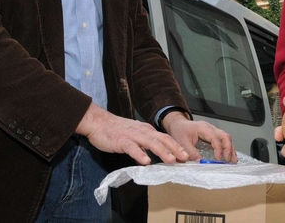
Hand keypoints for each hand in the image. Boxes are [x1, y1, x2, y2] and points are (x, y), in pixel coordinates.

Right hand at [75, 103, 189, 165]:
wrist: (98, 122)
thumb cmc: (116, 131)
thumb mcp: (134, 137)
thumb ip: (143, 146)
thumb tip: (151, 158)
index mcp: (147, 131)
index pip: (165, 138)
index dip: (177, 146)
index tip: (186, 156)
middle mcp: (143, 131)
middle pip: (163, 139)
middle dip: (175, 148)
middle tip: (185, 158)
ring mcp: (133, 135)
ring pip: (151, 143)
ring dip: (162, 151)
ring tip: (171, 160)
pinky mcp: (121, 141)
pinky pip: (132, 148)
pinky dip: (140, 154)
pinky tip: (146, 162)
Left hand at [162, 111, 237, 162]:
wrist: (177, 124)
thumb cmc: (179, 131)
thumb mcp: (182, 142)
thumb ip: (191, 152)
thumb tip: (200, 162)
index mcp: (203, 128)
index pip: (215, 138)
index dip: (218, 149)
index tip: (218, 159)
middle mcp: (210, 128)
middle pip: (225, 136)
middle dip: (228, 149)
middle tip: (228, 160)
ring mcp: (213, 131)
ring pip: (226, 138)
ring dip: (230, 149)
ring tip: (233, 161)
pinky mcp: (213, 135)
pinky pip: (223, 140)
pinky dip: (228, 148)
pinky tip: (230, 156)